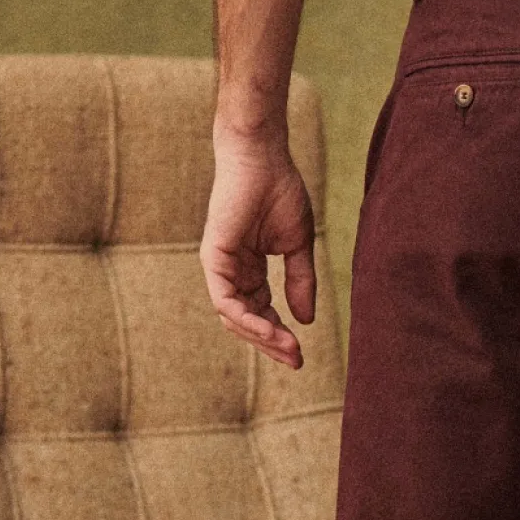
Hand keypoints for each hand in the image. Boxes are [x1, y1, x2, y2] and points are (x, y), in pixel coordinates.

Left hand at [200, 126, 316, 368]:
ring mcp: (220, 267)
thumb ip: (300, 282)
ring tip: (289, 349)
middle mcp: (232, 272)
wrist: (264, 158)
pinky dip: (247, 320)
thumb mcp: (298, 246)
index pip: (262, 312)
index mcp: (250, 269)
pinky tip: (270, 330)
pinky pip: (226, 301)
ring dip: (263, 337)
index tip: (301, 354)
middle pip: (247, 321)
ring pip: (235, 318)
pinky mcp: (213, 259)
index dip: (280, 334)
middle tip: (297, 361)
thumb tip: (306, 321)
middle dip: (272, 343)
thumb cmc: (280, 191)